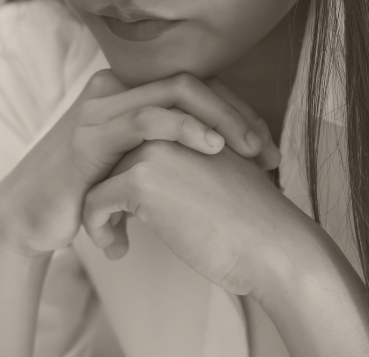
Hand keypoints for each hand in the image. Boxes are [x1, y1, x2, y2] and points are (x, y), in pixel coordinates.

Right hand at [0, 70, 282, 258]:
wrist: (29, 218)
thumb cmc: (87, 194)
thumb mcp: (136, 166)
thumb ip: (169, 152)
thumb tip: (229, 157)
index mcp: (129, 91)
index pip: (198, 87)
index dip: (239, 113)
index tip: (269, 148)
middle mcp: (115, 88)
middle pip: (194, 83)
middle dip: (239, 114)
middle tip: (269, 150)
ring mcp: (103, 105)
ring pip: (178, 92)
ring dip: (223, 119)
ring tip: (251, 150)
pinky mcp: (92, 131)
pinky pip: (149, 117)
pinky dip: (187, 129)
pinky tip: (212, 148)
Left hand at [81, 139, 320, 297]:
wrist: (273, 246)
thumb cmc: (253, 221)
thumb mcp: (221, 174)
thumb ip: (189, 161)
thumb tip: (147, 182)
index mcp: (192, 118)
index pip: (137, 139)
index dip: (127, 171)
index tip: (127, 206)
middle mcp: (170, 124)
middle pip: (114, 154)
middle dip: (109, 190)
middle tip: (116, 224)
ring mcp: (154, 148)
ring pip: (99, 176)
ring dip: (100, 211)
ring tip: (115, 238)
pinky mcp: (142, 179)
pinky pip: (94, 202)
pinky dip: (98, 229)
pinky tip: (117, 249)